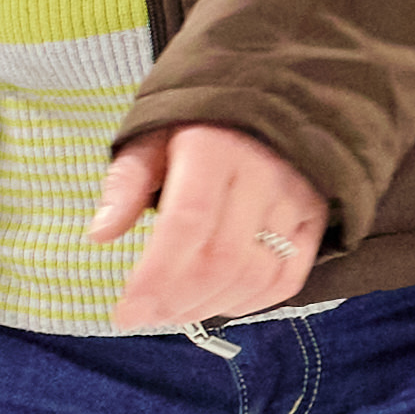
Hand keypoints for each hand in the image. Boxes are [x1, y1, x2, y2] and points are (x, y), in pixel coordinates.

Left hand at [86, 123, 328, 338]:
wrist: (266, 99)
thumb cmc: (196, 126)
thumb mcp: (151, 139)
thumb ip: (126, 184)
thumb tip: (100, 234)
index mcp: (212, 148)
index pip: (187, 223)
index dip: (157, 276)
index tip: (127, 312)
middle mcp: (262, 172)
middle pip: (221, 259)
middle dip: (176, 301)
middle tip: (146, 315)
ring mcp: (295, 197)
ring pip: (255, 275)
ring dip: (208, 307)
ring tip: (174, 312)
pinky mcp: (315, 217)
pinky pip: (288, 277)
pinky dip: (251, 304)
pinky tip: (217, 305)